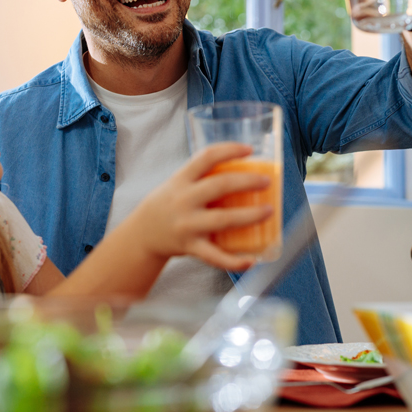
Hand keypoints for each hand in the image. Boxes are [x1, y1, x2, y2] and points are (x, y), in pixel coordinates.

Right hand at [129, 142, 272, 269]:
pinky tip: (251, 260)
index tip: (249, 149)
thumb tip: (247, 170)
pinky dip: (234, 261)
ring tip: (268, 211)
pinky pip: (214, 256)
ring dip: (249, 216)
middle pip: (220, 186)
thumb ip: (204, 177)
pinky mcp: (190, 247)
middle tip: (266, 181)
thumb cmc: (170, 203)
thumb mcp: (179, 183)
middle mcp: (183, 200)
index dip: (229, 150)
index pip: (206, 157)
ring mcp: (187, 225)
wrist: (143, 233)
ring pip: (222, 220)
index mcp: (182, 179)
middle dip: (247, 182)